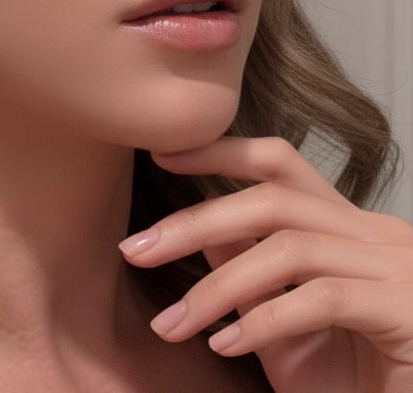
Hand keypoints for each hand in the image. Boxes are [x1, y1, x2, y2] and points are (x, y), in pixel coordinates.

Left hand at [119, 136, 412, 392]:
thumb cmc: (352, 379)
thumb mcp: (284, 322)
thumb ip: (251, 270)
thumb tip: (198, 227)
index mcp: (347, 226)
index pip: (279, 164)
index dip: (219, 152)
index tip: (161, 156)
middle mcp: (376, 233)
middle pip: (271, 201)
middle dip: (194, 222)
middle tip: (135, 248)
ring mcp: (397, 267)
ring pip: (287, 249)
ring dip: (216, 288)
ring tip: (170, 324)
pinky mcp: (408, 310)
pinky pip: (320, 299)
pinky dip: (262, 321)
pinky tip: (224, 346)